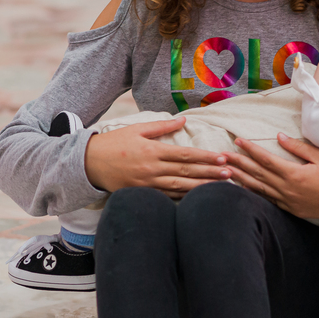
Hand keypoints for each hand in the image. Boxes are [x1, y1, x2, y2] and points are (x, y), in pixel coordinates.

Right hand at [83, 117, 231, 195]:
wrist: (88, 164)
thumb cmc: (113, 143)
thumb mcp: (136, 129)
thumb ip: (162, 126)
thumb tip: (184, 120)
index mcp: (152, 152)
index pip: (185, 155)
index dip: (205, 157)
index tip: (222, 158)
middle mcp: (152, 170)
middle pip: (187, 172)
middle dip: (210, 173)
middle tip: (230, 173)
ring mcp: (148, 184)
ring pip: (180, 187)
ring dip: (201, 187)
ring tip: (220, 187)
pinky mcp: (143, 194)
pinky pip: (168, 196)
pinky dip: (184, 196)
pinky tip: (198, 197)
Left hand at [225, 134, 318, 220]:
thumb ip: (298, 147)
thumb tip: (279, 137)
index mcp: (294, 174)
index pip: (266, 159)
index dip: (250, 150)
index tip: (237, 141)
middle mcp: (287, 189)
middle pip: (257, 174)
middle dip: (238, 164)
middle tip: (221, 156)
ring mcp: (288, 202)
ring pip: (259, 190)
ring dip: (241, 180)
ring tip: (225, 172)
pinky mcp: (291, 210)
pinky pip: (268, 201)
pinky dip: (254, 194)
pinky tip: (244, 189)